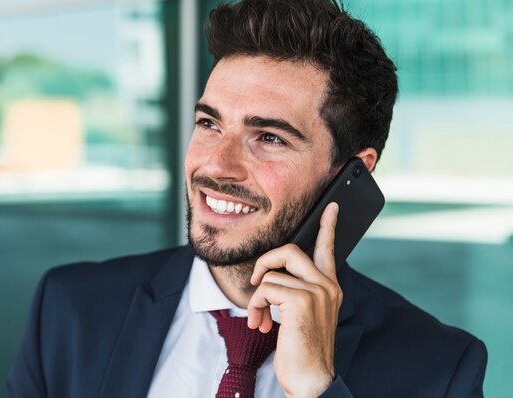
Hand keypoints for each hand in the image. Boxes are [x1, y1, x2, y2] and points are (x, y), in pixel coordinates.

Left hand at [248, 202, 341, 397]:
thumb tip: (271, 278)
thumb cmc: (303, 349)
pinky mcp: (302, 301)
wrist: (311, 380)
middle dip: (265, 261)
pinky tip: (263, 325)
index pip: (328, 249)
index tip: (331, 207)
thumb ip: (296, 292)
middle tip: (257, 281)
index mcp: (329, 287)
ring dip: (257, 299)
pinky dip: (256, 307)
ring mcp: (316, 292)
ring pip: (272, 274)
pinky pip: (266, 289)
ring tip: (260, 318)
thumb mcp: (303, 316)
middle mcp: (327, 286)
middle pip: (290, 250)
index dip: (328, 226)